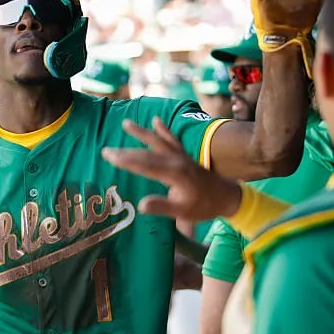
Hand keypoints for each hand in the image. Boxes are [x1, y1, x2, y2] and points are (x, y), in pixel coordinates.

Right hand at [101, 118, 243, 222]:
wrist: (226, 197)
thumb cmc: (203, 207)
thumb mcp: (183, 213)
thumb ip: (163, 207)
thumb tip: (141, 204)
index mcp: (175, 175)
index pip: (146, 166)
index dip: (126, 161)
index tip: (110, 157)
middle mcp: (177, 161)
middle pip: (147, 154)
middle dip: (126, 152)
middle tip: (106, 151)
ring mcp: (181, 156)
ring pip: (158, 142)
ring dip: (141, 133)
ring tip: (126, 123)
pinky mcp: (185, 155)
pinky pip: (172, 140)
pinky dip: (164, 130)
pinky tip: (156, 121)